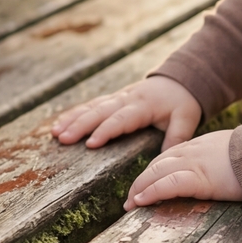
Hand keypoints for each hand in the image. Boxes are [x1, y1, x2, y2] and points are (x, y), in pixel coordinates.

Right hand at [51, 76, 201, 150]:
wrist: (180, 80)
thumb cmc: (183, 103)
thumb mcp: (187, 119)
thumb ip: (177, 138)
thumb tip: (167, 162)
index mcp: (143, 105)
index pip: (121, 119)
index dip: (105, 131)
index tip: (90, 144)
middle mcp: (126, 99)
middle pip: (99, 112)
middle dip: (80, 125)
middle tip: (62, 139)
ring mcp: (117, 97)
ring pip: (91, 107)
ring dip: (72, 119)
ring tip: (55, 133)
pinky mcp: (112, 99)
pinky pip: (90, 105)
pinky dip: (74, 114)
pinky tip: (59, 124)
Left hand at [124, 130, 241, 208]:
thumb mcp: (235, 154)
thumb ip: (223, 160)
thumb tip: (225, 173)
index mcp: (200, 146)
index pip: (168, 157)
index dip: (152, 172)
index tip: (144, 185)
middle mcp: (193, 152)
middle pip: (157, 164)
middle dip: (140, 181)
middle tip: (131, 199)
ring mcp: (195, 164)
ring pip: (157, 172)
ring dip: (140, 188)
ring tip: (131, 204)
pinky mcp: (201, 179)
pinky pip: (169, 184)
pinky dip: (152, 191)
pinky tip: (141, 200)